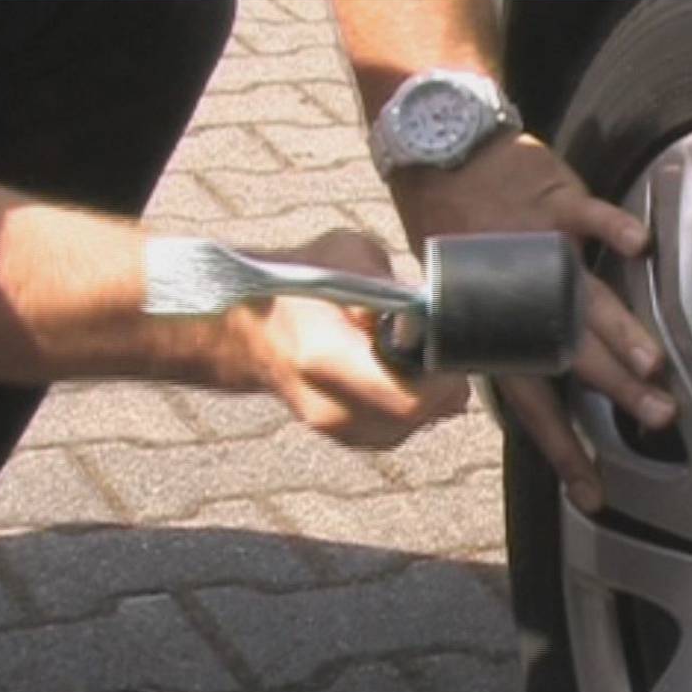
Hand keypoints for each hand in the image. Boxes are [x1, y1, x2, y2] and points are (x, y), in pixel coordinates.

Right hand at [211, 231, 468, 447]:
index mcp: (325, 360)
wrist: (247, 325)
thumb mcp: (345, 256)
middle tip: (434, 344)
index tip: (444, 343)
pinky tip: (396, 371)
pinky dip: (407, 403)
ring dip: (425, 394)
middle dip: (438, 381)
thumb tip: (427, 309)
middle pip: (416, 415)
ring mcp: (336, 429)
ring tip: (409, 354)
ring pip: (411, 425)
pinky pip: (397, 428)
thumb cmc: (294, 282)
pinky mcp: (345, 436)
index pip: (409, 397)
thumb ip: (389, 284)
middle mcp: (329, 407)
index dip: (440, 374)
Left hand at [388, 132, 674, 509]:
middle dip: (617, 391)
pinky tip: (640, 247)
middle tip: (658, 416)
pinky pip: (589, 217)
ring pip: (587, 298)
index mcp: (498, 329)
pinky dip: (615, 230)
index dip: (564, 450)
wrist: (440, 153)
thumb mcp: (457, 296)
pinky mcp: (554, 201)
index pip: (534, 406)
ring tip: (654, 363)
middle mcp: (522, 296)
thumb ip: (497, 341)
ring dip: (622, 331)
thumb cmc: (452, 230)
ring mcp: (541, 248)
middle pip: (573, 356)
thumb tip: (527, 389)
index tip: (594, 490)